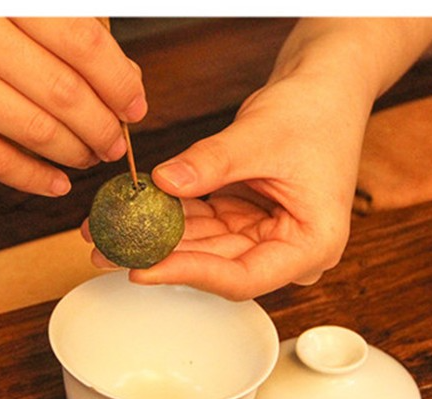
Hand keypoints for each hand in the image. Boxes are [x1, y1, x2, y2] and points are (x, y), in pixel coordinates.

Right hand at [0, 17, 146, 195]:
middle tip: (118, 140)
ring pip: (34, 129)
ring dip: (76, 152)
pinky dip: (36, 177)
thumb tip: (122, 76)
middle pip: (63, 91)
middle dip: (104, 124)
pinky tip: (57, 181)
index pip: (81, 41)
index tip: (136, 103)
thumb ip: (55, 23)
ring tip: (92, 156)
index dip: (119, 79)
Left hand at [86, 68, 373, 300]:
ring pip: (202, 246)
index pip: (244, 276)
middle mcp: (289, 250)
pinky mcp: (244, 220)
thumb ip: (212, 163)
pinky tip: (130, 212)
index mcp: (313, 244)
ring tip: (106, 235)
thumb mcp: (261, 136)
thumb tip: (163, 183)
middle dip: (160, 257)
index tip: (144, 269)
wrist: (324, 89)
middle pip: (216, 265)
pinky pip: (200, 223)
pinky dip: (167, 215)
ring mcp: (265, 236)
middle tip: (108, 254)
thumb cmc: (314, 112)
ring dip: (155, 239)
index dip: (190, 274)